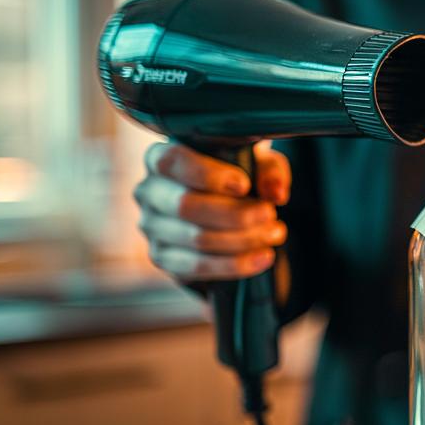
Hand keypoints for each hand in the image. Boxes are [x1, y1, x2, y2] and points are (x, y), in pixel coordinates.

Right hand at [134, 141, 290, 280]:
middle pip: (185, 205)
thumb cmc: (233, 175)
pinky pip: (197, 266)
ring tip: (274, 233)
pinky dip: (235, 265)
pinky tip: (263, 257)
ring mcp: (151, 227)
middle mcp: (149, 191)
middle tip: (269, 214)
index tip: (244, 184)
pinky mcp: (162, 257)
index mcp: (160, 157)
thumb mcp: (255, 162)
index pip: (172, 161)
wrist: (219, 206)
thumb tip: (275, 192)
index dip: (209, 175)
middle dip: (234, 214)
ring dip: (242, 239)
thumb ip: (268, 170)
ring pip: (196, 238)